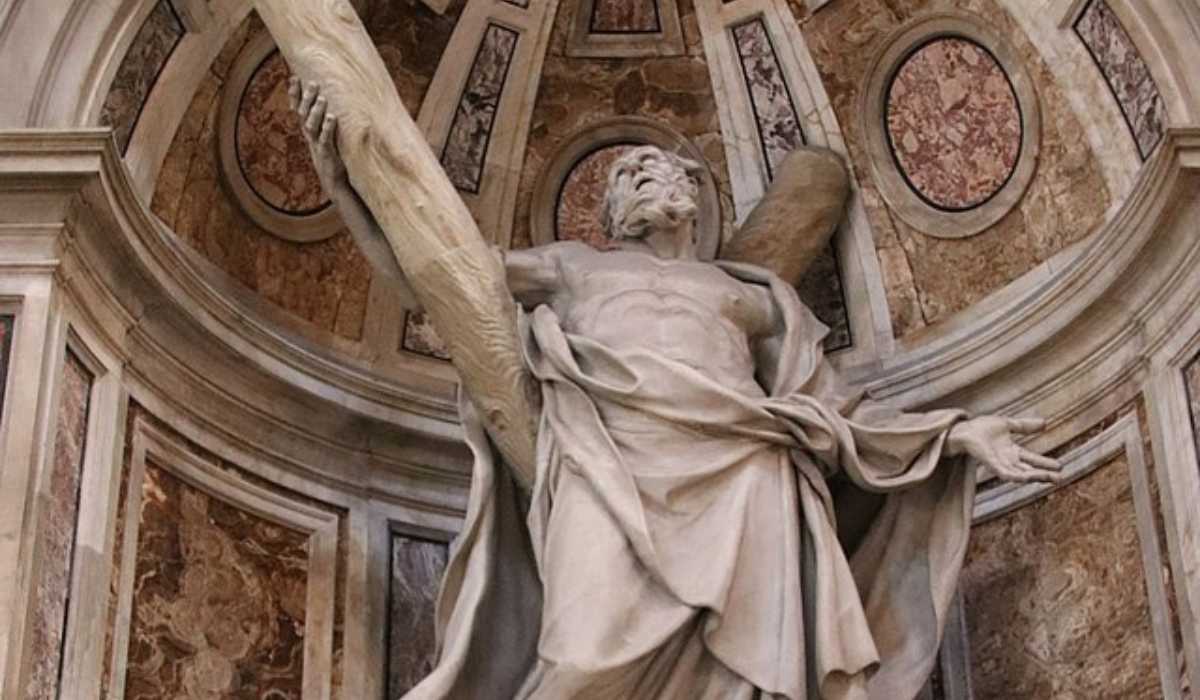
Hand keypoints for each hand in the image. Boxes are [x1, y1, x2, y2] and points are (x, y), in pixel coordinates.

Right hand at [289, 77, 347, 193]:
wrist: (334, 182)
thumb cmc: (333, 155)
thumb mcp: (327, 136)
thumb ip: (326, 120)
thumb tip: (332, 100)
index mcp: (309, 129)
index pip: (298, 108)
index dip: (295, 94)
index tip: (294, 77)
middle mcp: (310, 135)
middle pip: (303, 113)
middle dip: (306, 97)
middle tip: (312, 82)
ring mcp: (316, 144)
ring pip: (312, 125)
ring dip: (316, 111)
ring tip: (322, 98)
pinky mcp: (326, 154)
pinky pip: (325, 139)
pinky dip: (328, 128)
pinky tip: (332, 117)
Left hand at [946, 416, 1062, 483]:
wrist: (964, 430)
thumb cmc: (981, 428)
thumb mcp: (1007, 424)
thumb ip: (1025, 426)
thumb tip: (1045, 423)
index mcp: (1012, 452)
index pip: (1032, 459)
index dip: (1045, 463)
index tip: (1061, 466)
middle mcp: (1008, 460)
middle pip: (1030, 470)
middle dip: (1044, 475)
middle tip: (1060, 477)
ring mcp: (1000, 464)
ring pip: (1022, 474)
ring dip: (1035, 476)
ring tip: (1051, 478)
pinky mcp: (992, 465)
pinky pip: (1006, 474)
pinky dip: (1017, 476)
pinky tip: (1028, 477)